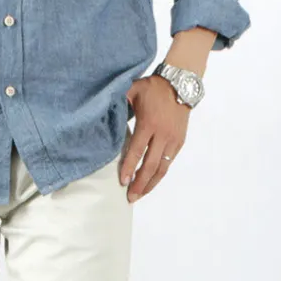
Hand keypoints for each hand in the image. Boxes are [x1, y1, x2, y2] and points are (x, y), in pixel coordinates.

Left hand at [119, 75, 189, 203]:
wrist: (181, 83)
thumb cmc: (153, 87)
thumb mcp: (133, 90)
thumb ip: (118, 102)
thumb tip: (99, 112)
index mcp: (149, 124)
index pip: (137, 150)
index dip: (129, 167)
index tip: (122, 181)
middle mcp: (163, 134)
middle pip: (150, 165)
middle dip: (139, 183)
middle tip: (130, 197)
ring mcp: (173, 140)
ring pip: (162, 168)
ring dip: (150, 184)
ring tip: (139, 195)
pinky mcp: (179, 142)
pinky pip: (168, 163)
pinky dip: (159, 175)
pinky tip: (150, 183)